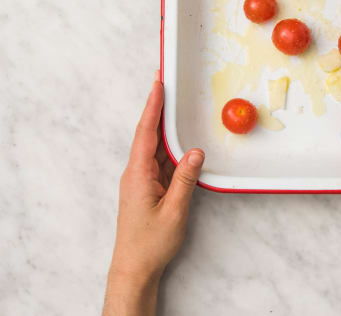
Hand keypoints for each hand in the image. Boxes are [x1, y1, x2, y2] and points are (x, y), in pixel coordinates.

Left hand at [103, 72, 204, 315]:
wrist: (134, 268)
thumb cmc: (150, 243)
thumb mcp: (174, 210)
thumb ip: (185, 179)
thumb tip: (195, 151)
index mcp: (138, 174)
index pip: (145, 133)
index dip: (152, 106)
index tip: (158, 84)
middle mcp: (136, 173)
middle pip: (148, 134)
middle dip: (157, 108)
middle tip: (165, 84)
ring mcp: (141, 181)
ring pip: (155, 148)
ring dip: (164, 128)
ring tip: (175, 106)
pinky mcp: (148, 189)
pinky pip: (160, 162)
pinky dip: (170, 149)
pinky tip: (180, 142)